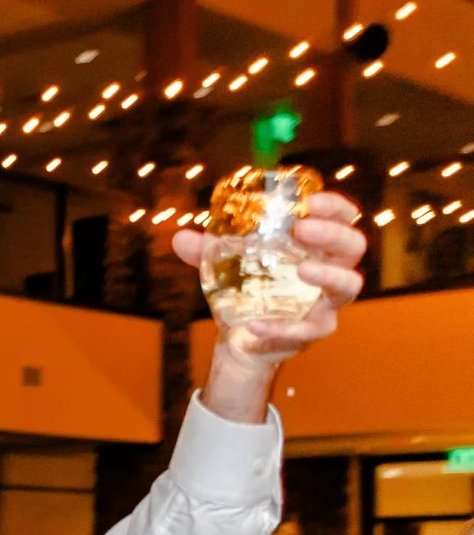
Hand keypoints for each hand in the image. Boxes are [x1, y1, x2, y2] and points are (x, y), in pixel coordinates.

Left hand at [172, 190, 364, 364]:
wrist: (240, 334)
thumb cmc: (245, 288)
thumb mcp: (225, 266)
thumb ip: (206, 251)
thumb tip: (181, 237)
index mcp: (315, 246)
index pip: (340, 218)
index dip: (333, 207)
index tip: (311, 200)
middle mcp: (330, 270)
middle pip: (353, 245)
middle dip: (333, 233)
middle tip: (302, 229)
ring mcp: (326, 301)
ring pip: (349, 285)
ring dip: (328, 275)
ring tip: (302, 270)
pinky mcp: (313, 330)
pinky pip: (309, 329)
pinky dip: (282, 328)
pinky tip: (255, 325)